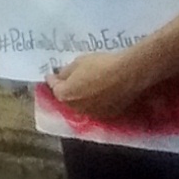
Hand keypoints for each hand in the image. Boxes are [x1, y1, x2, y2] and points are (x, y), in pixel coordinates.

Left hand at [45, 48, 159, 119]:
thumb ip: (66, 72)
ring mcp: (94, 114)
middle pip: (67, 99)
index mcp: (65, 95)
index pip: (54, 87)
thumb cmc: (100, 65)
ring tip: (84, 87)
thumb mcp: (78, 62)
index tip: (51, 75)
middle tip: (66, 81)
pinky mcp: (109, 115)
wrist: (128, 74)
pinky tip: (99, 92)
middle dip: (66, 90)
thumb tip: (61, 76)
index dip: (52, 79)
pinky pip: (97, 107)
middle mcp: (77, 109)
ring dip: (80, 97)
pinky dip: (94, 101)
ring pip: (82, 105)